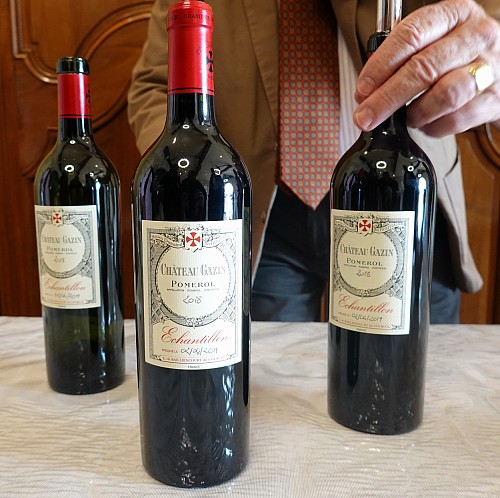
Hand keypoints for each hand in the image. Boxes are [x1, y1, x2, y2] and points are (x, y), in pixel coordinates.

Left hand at [353, 0, 499, 136]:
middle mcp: (474, 37)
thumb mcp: (431, 42)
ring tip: (404, 119)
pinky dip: (434, 127)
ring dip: (415, 113)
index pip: (411, 35)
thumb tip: (366, 93)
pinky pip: (458, 118)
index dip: (381, 65)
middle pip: (423, 68)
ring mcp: (487, 67)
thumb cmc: (456, 56)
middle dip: (387, 98)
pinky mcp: (493, 98)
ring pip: (445, 94)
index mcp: (453, 15)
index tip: (362, 89)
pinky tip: (425, 124)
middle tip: (366, 117)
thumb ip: (398, 60)